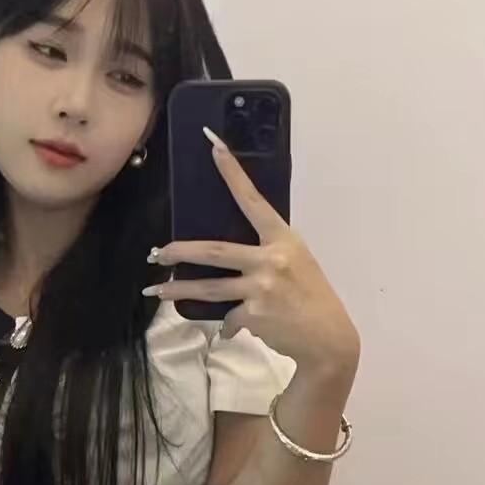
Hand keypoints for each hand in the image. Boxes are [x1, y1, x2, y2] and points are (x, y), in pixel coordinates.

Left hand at [144, 126, 361, 374]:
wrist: (327, 338)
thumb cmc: (311, 296)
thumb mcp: (297, 262)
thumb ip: (268, 253)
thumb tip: (236, 257)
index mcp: (282, 238)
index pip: (252, 200)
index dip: (232, 173)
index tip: (213, 146)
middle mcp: (270, 259)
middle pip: (213, 251)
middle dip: (179, 252)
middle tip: (156, 253)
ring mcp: (260, 288)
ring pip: (209, 288)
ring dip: (178, 290)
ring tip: (157, 290)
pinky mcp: (253, 315)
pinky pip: (229, 318)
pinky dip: (230, 324)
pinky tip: (236, 329)